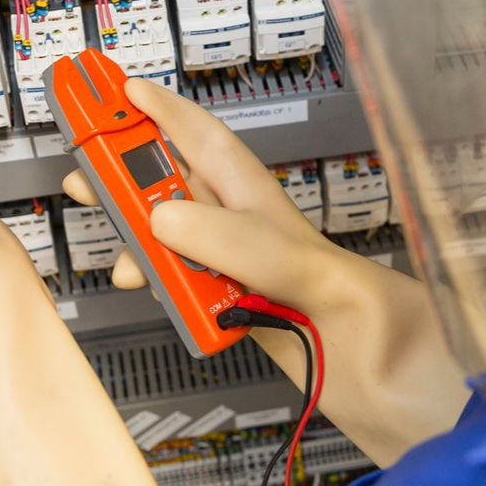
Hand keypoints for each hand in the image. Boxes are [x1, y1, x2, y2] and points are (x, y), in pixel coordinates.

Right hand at [64, 80, 468, 464]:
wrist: (403, 395)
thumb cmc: (380, 325)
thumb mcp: (308, 274)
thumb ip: (238, 246)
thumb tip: (165, 220)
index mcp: (268, 209)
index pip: (206, 145)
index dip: (163, 113)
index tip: (119, 90)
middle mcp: (251, 236)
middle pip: (176, 187)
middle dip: (128, 168)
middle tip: (82, 160)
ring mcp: (242, 276)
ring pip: (174, 240)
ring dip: (136, 234)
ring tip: (102, 230)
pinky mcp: (238, 316)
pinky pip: (184, 291)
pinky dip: (158, 286)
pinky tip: (145, 289)